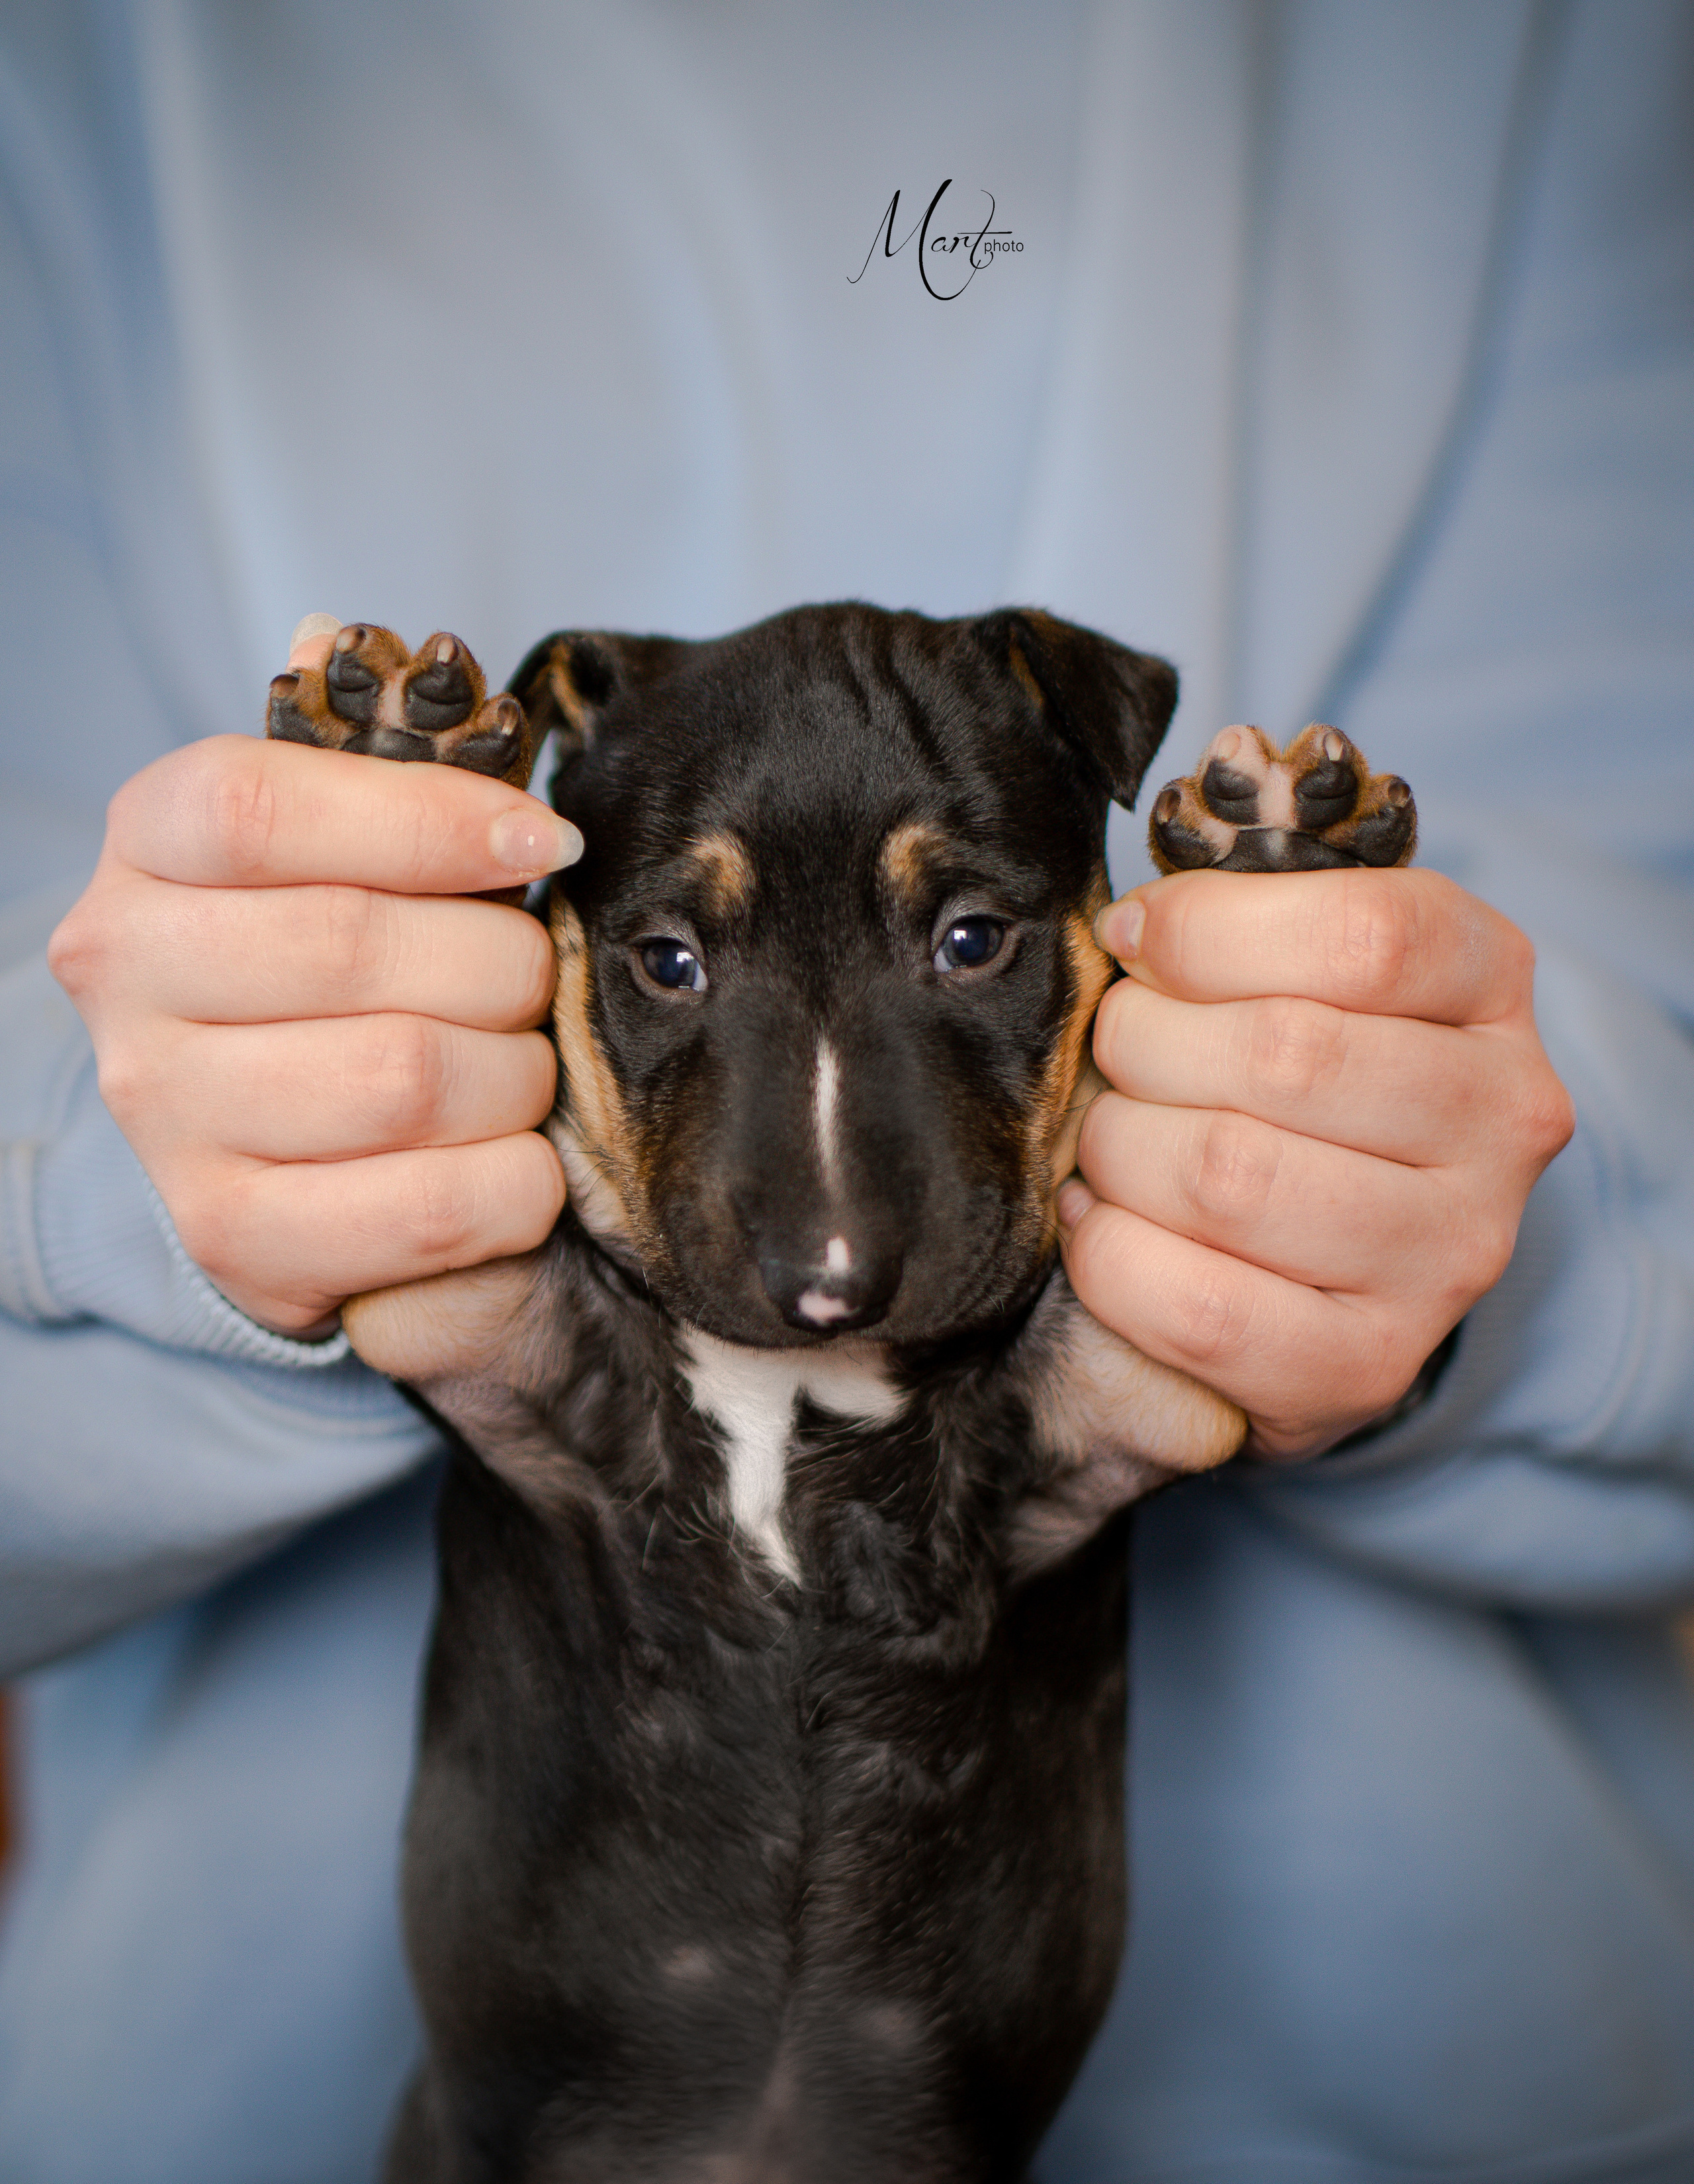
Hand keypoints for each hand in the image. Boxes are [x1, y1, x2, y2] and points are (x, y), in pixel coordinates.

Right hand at [48, 625, 578, 1335]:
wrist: (247, 1130)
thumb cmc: (320, 955)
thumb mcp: (331, 844)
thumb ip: (383, 769)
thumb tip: (434, 669)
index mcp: (147, 848)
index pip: (266, 808)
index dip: (430, 818)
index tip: (543, 836)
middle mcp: (127, 979)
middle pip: (358, 949)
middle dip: (501, 963)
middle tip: (534, 979)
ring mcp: (167, 1119)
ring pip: (407, 1081)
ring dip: (515, 1074)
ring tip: (521, 1067)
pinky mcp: (233, 1237)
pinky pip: (428, 1208)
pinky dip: (514, 1183)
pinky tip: (515, 1156)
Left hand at [1057, 867, 1574, 1460]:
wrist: (1327, 1263)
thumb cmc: (1290, 1080)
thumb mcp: (1291, 965)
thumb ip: (1232, 921)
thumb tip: (1131, 926)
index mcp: (1490, 983)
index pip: (1363, 934)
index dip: (1208, 931)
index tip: (1135, 943)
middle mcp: (1502, 1122)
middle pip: (1282, 1054)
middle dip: (1142, 1043)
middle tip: (1113, 1054)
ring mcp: (1450, 1257)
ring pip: (1228, 1179)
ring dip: (1119, 1150)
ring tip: (1110, 1143)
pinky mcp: (1371, 1367)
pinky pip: (1197, 1309)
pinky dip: (1110, 1257)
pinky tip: (1105, 1225)